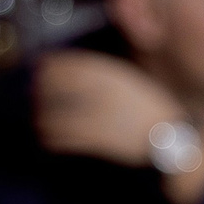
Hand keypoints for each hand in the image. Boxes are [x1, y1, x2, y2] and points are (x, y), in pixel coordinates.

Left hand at [33, 50, 185, 164]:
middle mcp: (99, 91)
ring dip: (42, 118)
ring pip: (55, 115)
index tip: (40, 70)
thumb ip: (103, 74)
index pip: (66, 65)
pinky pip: (65, 137)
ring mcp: (97, 115)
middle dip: (39, 93)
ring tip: (38, 120)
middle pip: (55, 88)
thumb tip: (72, 72)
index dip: (47, 67)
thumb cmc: (149, 107)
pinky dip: (52, 137)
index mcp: (108, 73)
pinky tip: (48, 137)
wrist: (169, 135)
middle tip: (34, 97)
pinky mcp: (97, 138)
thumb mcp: (128, 79)